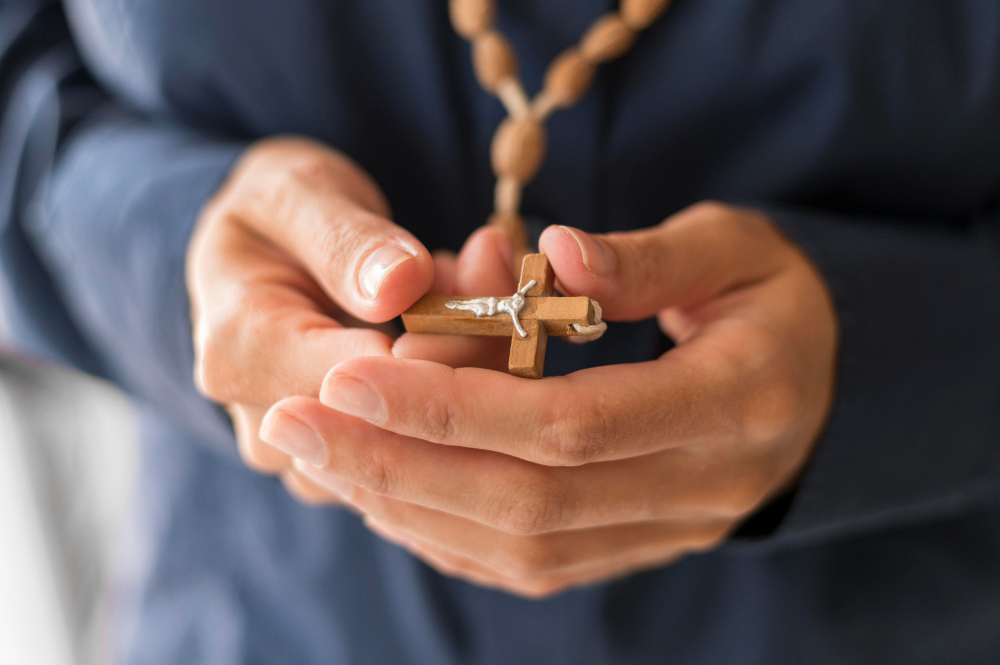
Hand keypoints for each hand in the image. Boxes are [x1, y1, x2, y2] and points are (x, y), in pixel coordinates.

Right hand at [186, 136, 511, 498]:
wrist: (255, 257)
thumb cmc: (279, 214)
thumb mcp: (300, 193)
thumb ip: (348, 240)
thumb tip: (401, 285)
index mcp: (238, 351)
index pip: (363, 381)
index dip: (441, 339)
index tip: (482, 271)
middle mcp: (270, 425)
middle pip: (400, 423)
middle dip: (468, 346)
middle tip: (490, 262)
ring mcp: (309, 457)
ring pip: (423, 444)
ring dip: (470, 368)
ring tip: (461, 282)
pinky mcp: (347, 468)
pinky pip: (423, 448)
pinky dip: (459, 389)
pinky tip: (458, 325)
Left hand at [261, 202, 838, 596]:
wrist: (819, 389)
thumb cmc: (769, 300)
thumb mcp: (734, 249)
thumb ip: (648, 258)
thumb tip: (552, 252)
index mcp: (736, 403)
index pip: (574, 424)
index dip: (455, 403)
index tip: (351, 367)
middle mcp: (702, 490)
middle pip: (527, 502)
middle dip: (397, 464)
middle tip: (294, 422)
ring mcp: (666, 534)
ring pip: (517, 546)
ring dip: (403, 503)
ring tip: (313, 451)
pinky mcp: (631, 548)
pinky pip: (527, 562)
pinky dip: (443, 530)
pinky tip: (377, 490)